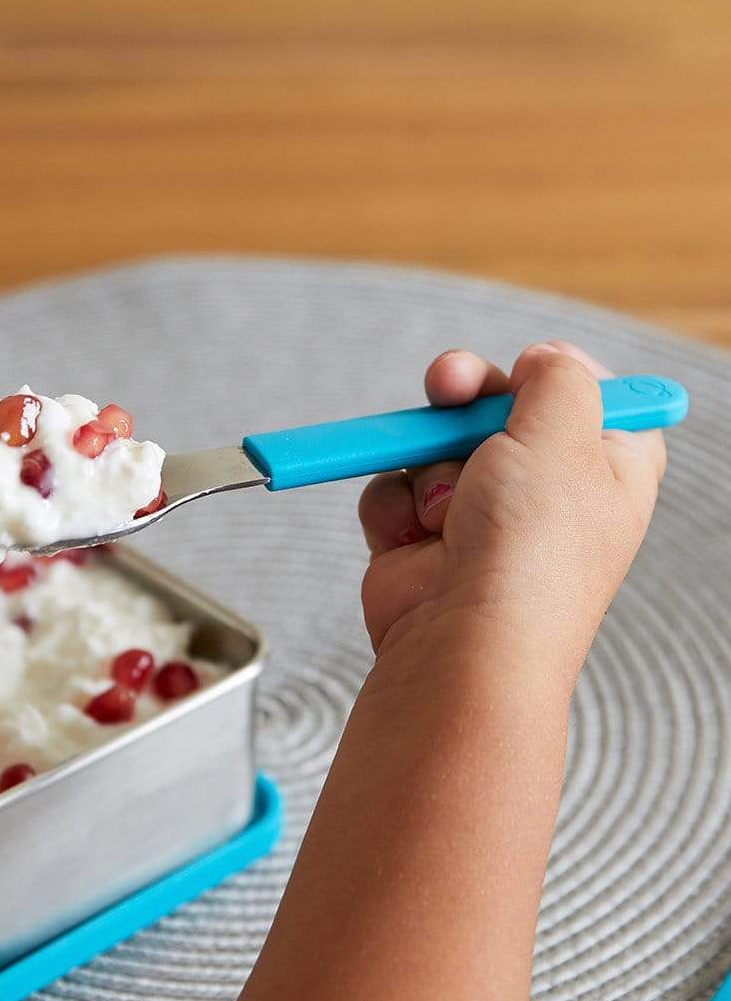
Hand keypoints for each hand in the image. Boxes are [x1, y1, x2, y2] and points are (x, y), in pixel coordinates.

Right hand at [357, 341, 666, 659]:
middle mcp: (545, 492)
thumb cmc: (528, 550)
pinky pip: (394, 488)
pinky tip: (415, 537)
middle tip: (448, 387)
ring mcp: (478, 517)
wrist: (461, 641)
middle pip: (498, 409)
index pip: (590, 398)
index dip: (554, 376)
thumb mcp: (563, 434)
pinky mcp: (420, 538)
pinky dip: (396, 506)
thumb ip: (558, 378)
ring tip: (445, 509)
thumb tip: (542, 358)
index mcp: (606, 469)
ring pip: (435, 446)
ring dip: (430, 466)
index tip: (530, 367)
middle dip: (465, 397)